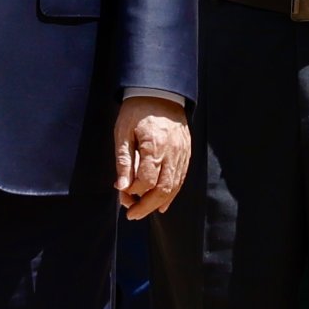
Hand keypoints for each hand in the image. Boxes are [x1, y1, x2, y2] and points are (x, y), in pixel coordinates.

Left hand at [116, 94, 189, 219]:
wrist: (161, 92)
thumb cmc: (137, 111)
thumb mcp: (122, 133)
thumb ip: (123, 162)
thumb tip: (121, 187)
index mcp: (154, 146)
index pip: (146, 181)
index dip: (134, 192)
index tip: (123, 193)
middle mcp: (172, 153)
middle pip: (163, 189)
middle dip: (147, 206)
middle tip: (132, 215)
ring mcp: (182, 154)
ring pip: (174, 186)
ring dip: (159, 203)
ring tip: (144, 211)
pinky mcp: (186, 153)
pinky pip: (181, 178)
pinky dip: (172, 193)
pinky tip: (163, 204)